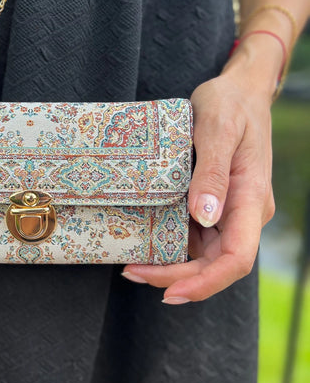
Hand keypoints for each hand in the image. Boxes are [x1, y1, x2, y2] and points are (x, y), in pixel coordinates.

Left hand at [121, 65, 275, 302]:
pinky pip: (195, 236)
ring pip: (203, 255)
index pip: (236, 258)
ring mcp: (230, 211)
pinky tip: (144, 242)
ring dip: (170, 266)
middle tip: (131, 273)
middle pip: (215, 264)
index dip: (205, 283)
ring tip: (132, 263)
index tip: (170, 292)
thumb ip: (213, 173)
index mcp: (251, 198)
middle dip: (176, 278)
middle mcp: (243, 212)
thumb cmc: (231, 103)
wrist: (241, 90)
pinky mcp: (216, 206)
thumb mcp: (219, 128)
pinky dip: (170, 245)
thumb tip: (206, 216)